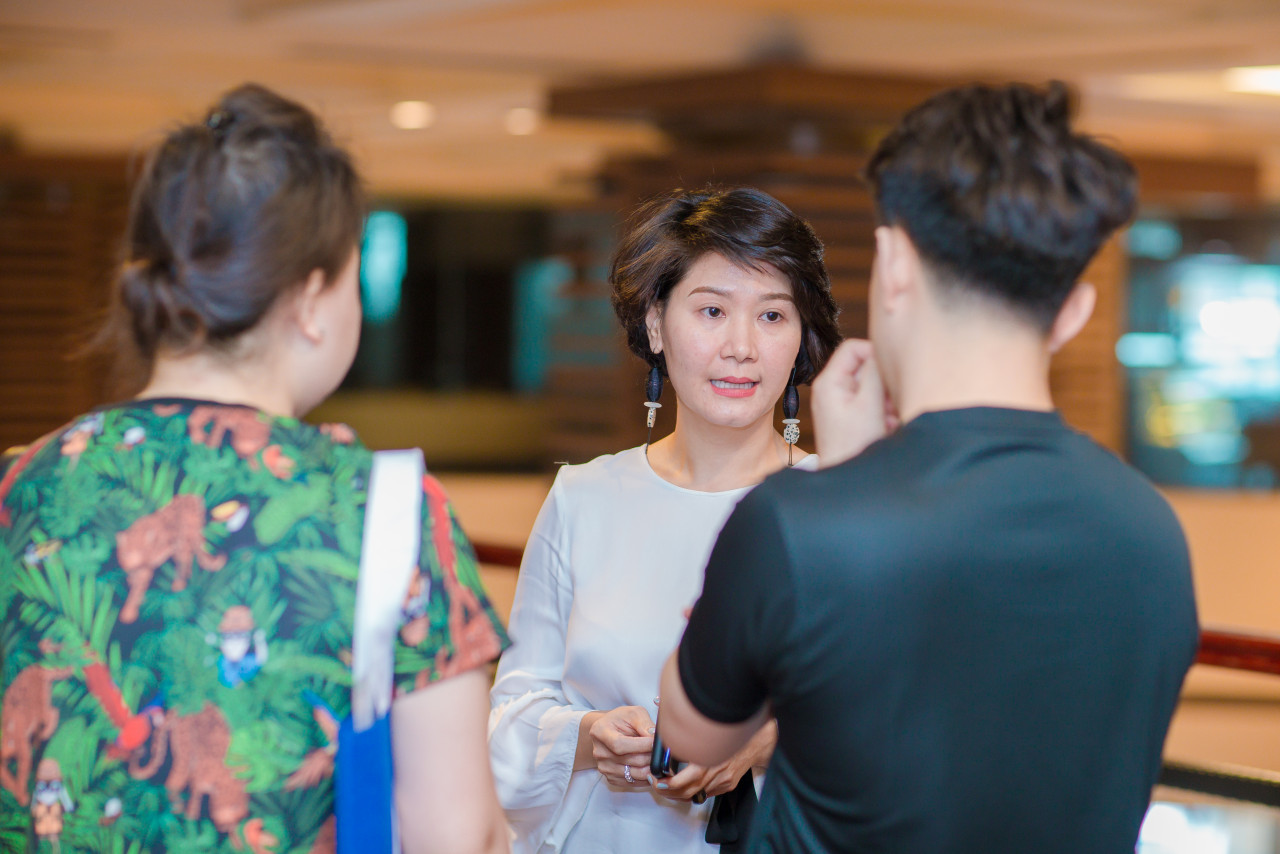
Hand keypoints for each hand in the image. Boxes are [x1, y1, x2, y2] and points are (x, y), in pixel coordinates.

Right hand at [585, 706, 654, 787]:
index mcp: (600, 732)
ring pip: (635, 774)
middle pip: (630, 761)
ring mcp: (604, 768)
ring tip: (658, 759)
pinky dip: (646, 777)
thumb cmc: (622, 720)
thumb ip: (644, 723)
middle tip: (662, 752)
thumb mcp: (633, 713)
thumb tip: (656, 737)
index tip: (655, 742)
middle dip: (650, 756)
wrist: (610, 731)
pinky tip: (651, 767)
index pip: (620, 745)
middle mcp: (599, 753)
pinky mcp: (611, 778)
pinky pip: (633, 783)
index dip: (641, 745)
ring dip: (651, 768)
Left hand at [651, 720, 775, 800]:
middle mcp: (716, 772)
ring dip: (679, 795)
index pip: (684, 780)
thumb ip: (689, 740)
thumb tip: (670, 740)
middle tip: (657, 786)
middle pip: (688, 791)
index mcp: (708, 759)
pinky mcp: (728, 785)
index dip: (668, 784)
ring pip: (696, 794)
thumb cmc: (731, 733)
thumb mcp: (706, 733)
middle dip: (669, 792)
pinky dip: (693, 793)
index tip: (656, 780)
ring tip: (667, 789)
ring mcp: (723, 781)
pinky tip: (684, 788)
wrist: (755, 741)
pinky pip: (707, 793)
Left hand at [810, 339, 898, 467]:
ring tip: (887, 419)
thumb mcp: (869, 403)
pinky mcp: (848, 417)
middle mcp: (830, 389)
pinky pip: (870, 402)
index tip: (890, 371)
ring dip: (885, 399)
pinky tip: (885, 428)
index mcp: (829, 382)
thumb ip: (874, 372)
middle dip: (882, 382)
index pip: (853, 347)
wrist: (849, 482)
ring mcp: (838, 404)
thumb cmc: (855, 446)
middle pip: (863, 366)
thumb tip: (880, 348)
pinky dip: (882, 412)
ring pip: (870, 385)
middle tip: (889, 403)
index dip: (874, 353)